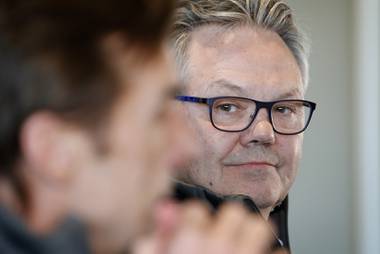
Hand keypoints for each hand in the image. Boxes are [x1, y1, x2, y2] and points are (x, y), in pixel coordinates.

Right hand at [133, 201, 271, 253]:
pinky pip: (277, 252)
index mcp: (189, 240)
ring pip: (258, 226)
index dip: (191, 220)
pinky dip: (268, 252)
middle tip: (217, 236)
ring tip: (239, 243)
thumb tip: (164, 208)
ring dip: (249, 232)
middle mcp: (219, 245)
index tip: (191, 230)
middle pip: (232, 211)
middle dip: (224, 222)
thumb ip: (156, 235)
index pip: (196, 209)